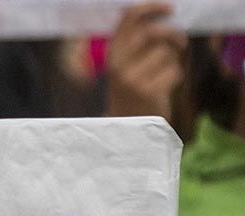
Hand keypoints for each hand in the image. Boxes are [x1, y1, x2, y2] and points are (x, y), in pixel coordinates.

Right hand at [106, 2, 187, 118]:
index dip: (151, 7)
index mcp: (112, 55)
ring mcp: (132, 79)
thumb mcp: (125, 66)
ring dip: (173, 61)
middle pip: (153, 32)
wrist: (126, 127)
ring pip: (166, 53)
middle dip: (173, 34)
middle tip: (180, 42)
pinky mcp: (148, 92)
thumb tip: (163, 18)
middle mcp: (118, 65)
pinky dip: (175, 78)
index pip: (128, 19)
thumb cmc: (131, 92)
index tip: (170, 8)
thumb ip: (136, 44)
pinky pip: (174, 71)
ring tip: (164, 73)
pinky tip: (165, 88)